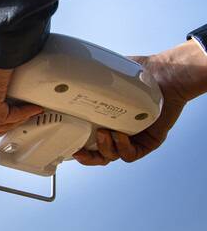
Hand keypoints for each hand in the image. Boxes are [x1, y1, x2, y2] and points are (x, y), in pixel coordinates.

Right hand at [74, 40, 206, 165]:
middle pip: (96, 154)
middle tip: (79, 152)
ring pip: (111, 155)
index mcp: (103, 119)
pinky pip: (130, 154)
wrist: (167, 74)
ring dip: (104, 148)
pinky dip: (123, 148)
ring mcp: (131, 138)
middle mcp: (116, 131)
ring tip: (103, 133)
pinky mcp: (147, 143)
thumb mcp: (106, 75)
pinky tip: (120, 136)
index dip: (74, 144)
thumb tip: (66, 75)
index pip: (85, 138)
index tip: (63, 142)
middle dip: (86, 157)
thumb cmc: (140, 73)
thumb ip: (87, 79)